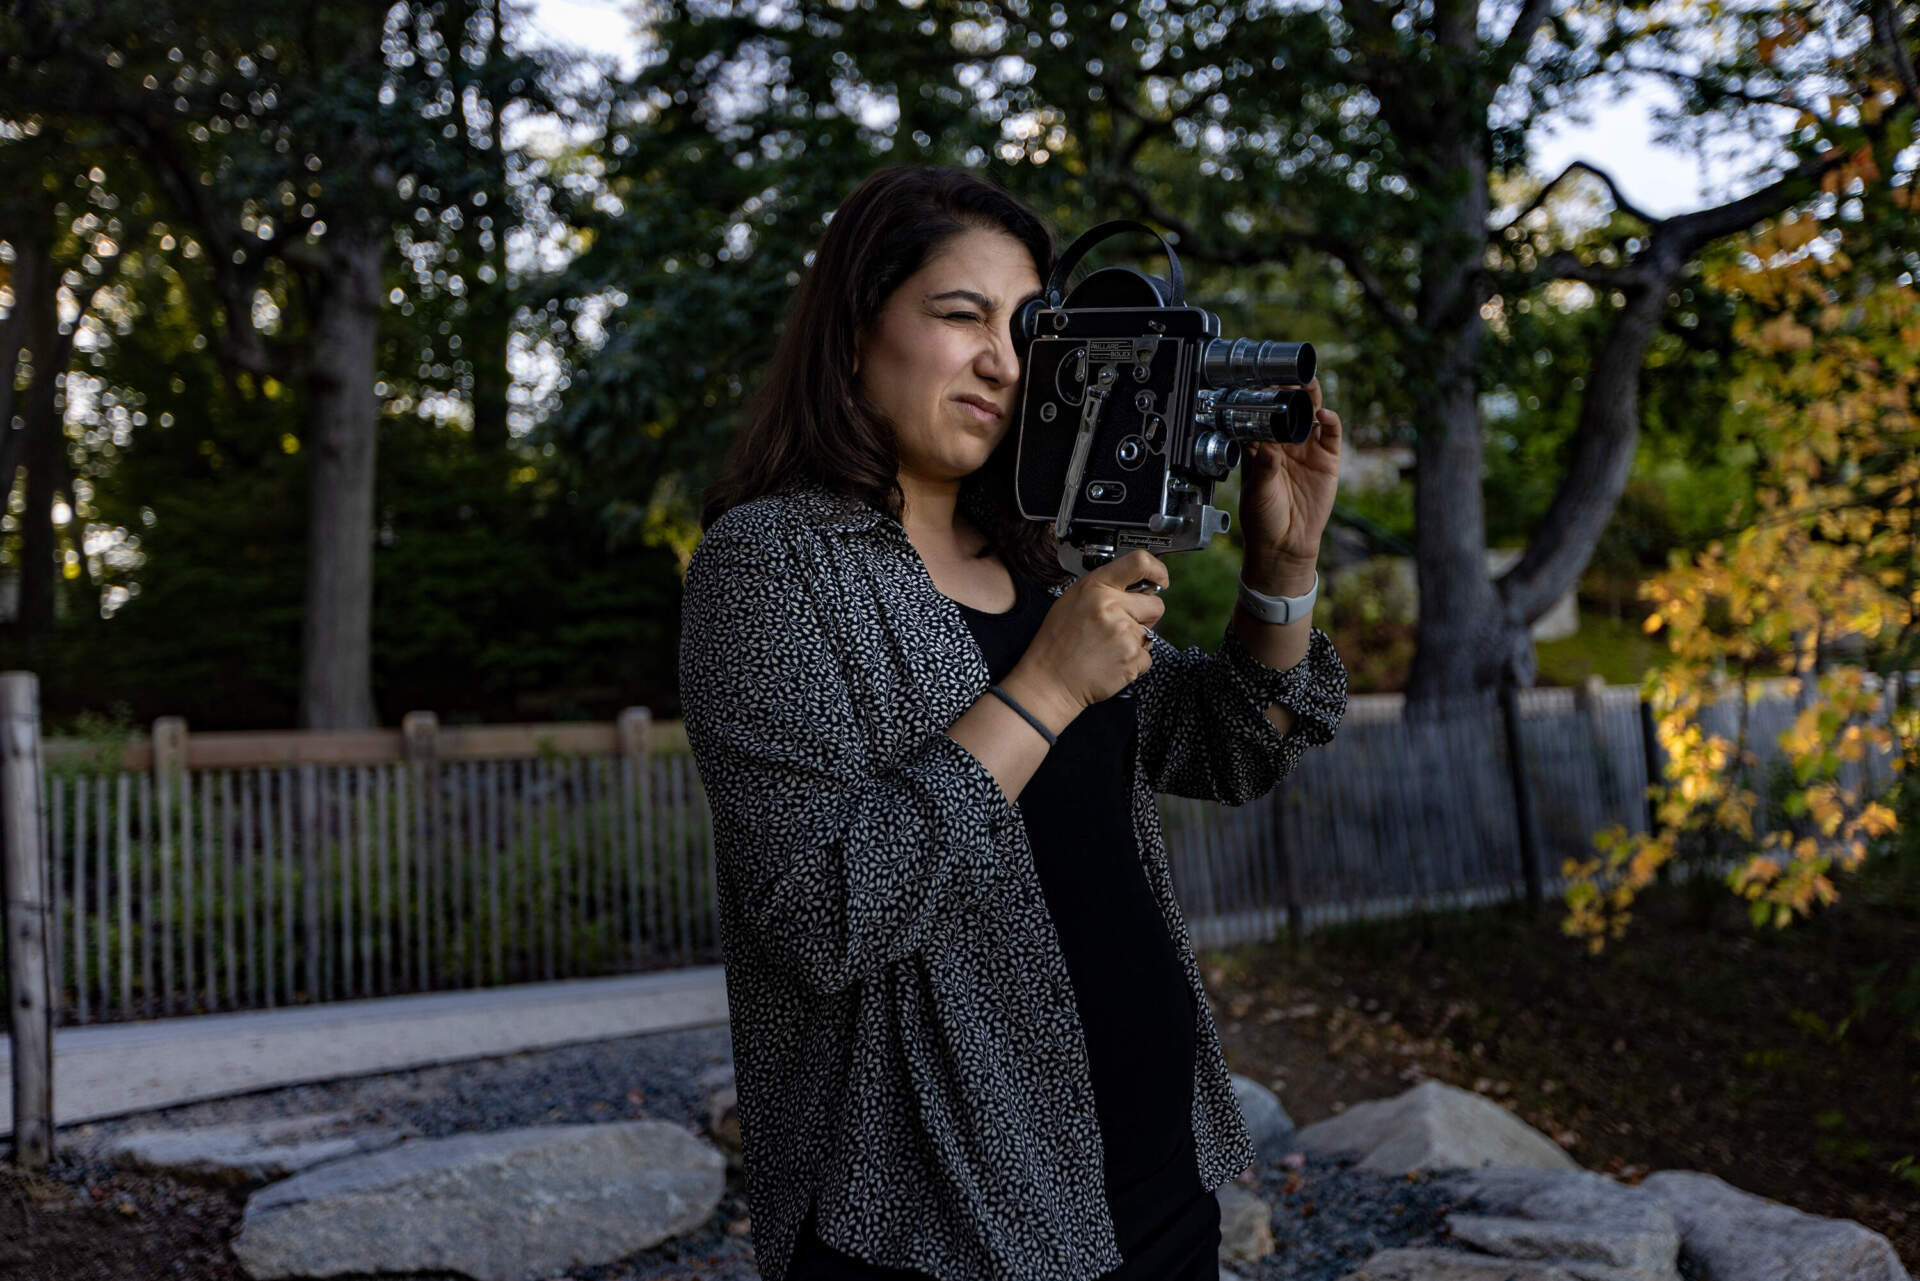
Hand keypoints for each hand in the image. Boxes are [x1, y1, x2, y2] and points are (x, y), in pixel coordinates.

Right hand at [1002, 550, 1169, 726]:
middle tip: (1122, 626)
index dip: (1157, 570)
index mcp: (1095, 588)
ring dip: (1135, 641)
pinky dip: (1133, 661)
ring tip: (1108, 647)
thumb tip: (1134, 585)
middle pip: (1156, 604)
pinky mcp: (1132, 658)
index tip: (1160, 578)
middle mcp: (1111, 606)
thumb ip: (1103, 589)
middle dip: (1145, 616)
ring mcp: (1124, 633)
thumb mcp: (1072, 601)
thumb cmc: (1057, 643)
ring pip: (1150, 633)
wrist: (1050, 681)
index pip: (1139, 563)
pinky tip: (1111, 661)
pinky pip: (1147, 656)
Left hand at [1239, 377, 1341, 590]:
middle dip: (1289, 390)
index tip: (1261, 382)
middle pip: (1289, 409)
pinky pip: (1331, 434)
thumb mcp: (1257, 489)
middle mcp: (1284, 443)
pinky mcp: (1328, 459)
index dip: (1263, 398)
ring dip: (1310, 398)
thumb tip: (1266, 442)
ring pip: (1311, 415)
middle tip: (1288, 373)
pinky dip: (1330, 421)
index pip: (1262, 414)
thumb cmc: (1263, 517)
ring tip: (1308, 383)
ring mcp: (1307, 449)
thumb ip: (1264, 465)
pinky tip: (1325, 414)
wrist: (1286, 543)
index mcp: (1261, 446)